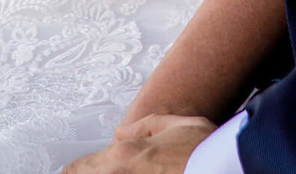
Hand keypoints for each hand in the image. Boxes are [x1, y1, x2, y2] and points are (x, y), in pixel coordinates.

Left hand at [61, 114, 213, 172]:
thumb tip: (121, 132)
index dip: (73, 172)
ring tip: (111, 171)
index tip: (70, 171)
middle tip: (78, 170)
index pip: (77, 170)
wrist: (225, 169)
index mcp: (124, 155)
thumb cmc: (204, 152)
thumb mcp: (176, 125)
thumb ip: (145, 127)